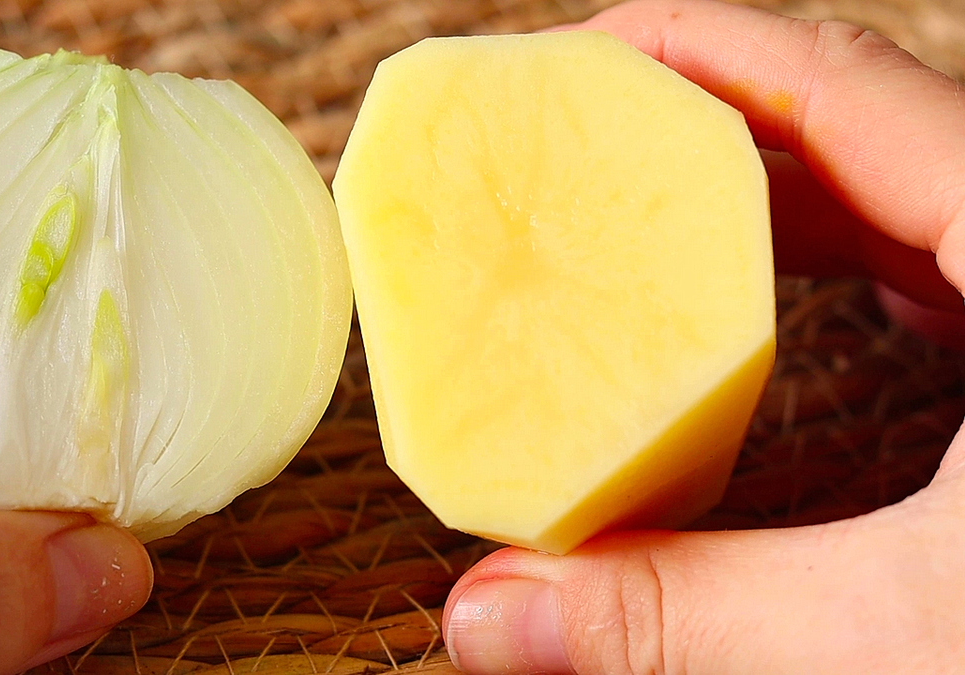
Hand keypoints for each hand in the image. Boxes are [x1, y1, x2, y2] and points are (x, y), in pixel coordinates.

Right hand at [442, 1, 964, 672]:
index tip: (577, 53)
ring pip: (903, 190)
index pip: (843, 84)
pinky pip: (942, 261)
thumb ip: (688, 615)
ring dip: (768, 196)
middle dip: (708, 122)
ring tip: (648, 214)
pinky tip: (796, 296)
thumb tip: (489, 618)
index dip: (697, 49)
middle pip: (860, 123)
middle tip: (580, 144)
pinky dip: (846, 263)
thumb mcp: (908, 637)